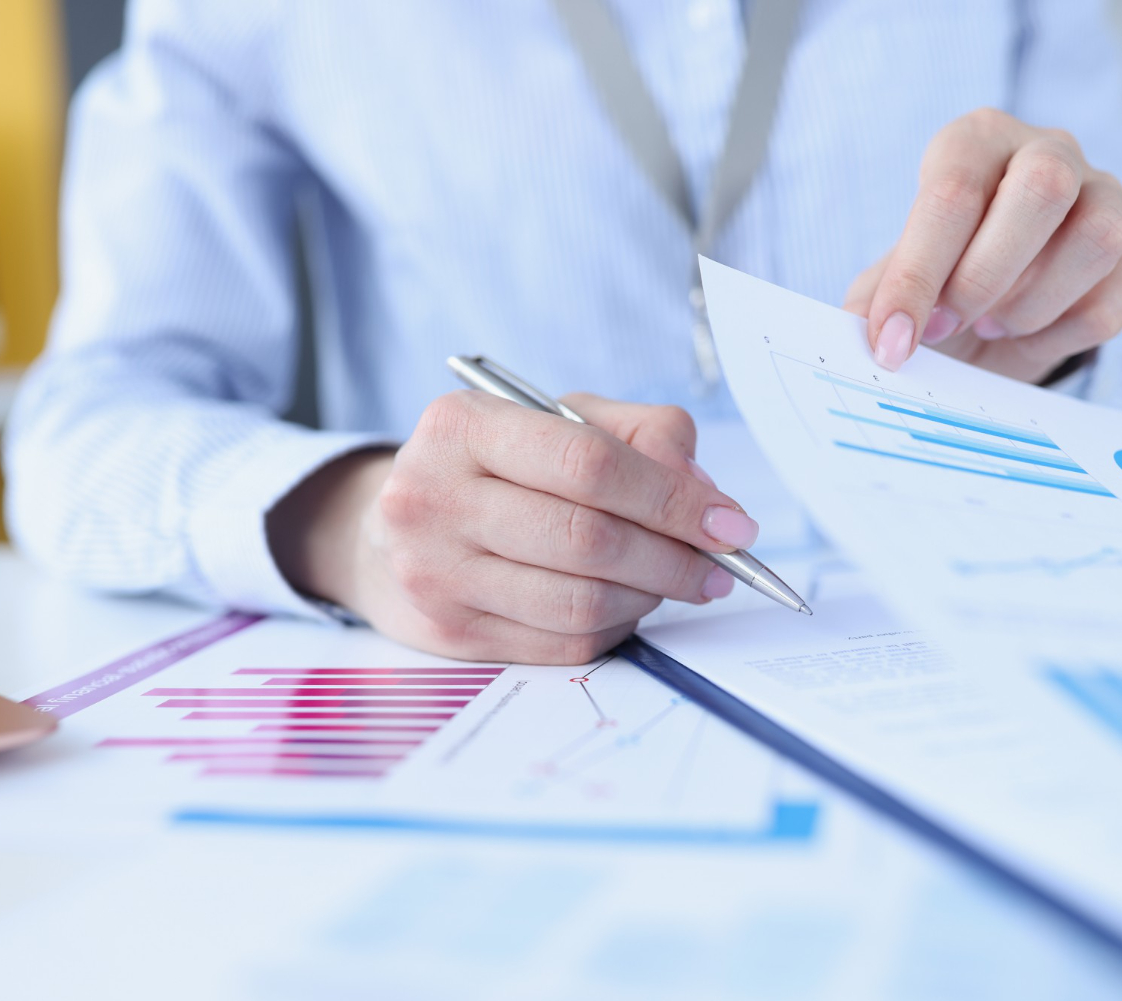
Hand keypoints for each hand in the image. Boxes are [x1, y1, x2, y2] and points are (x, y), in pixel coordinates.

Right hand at [268, 392, 757, 663]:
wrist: (392, 528)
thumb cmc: (494, 467)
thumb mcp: (556, 420)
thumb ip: (639, 434)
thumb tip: (703, 493)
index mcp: (463, 427)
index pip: (590, 464)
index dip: (673, 498)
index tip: (729, 523)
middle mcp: (433, 497)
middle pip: (587, 540)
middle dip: (673, 557)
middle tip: (718, 566)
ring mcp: (434, 571)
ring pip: (578, 602)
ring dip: (648, 596)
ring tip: (673, 580)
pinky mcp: (447, 631)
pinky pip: (561, 644)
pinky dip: (614, 628)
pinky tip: (625, 603)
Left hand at [844, 107, 1121, 382]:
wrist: (988, 315)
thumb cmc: (937, 284)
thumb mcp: (893, 287)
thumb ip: (877, 300)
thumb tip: (858, 327)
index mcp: (973, 142)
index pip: (951, 192)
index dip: (920, 275)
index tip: (895, 340)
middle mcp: (1046, 150)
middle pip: (1044, 188)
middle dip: (987, 276)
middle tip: (951, 323)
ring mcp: (1103, 191)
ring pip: (1097, 237)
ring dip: (1034, 304)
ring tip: (994, 323)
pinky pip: (1118, 295)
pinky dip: (1064, 333)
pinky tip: (1030, 334)